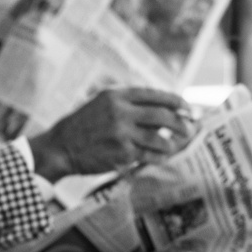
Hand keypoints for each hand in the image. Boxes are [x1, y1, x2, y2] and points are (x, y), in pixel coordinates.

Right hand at [28, 87, 193, 179]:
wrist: (61, 146)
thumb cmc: (84, 123)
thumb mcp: (102, 100)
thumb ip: (128, 100)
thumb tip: (162, 104)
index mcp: (117, 95)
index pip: (155, 95)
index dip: (176, 101)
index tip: (188, 107)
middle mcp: (120, 112)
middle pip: (162, 116)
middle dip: (181, 123)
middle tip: (190, 128)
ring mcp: (121, 134)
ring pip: (159, 138)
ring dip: (172, 143)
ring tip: (176, 145)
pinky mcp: (121, 154)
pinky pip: (149, 156)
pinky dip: (159, 157)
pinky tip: (162, 156)